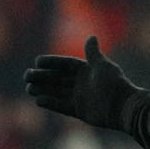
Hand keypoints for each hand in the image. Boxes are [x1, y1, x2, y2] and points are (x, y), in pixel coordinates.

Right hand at [24, 35, 141, 129]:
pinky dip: (51, 103)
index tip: (37, 61)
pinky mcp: (80, 111)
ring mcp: (80, 97)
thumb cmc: (113, 83)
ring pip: (57, 92)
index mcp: (87, 70)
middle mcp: (82, 83)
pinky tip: (38, 100)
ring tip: (28, 88)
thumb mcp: (102, 66)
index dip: (52, 63)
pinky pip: (62, 106)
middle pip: (58, 79)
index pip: (65, 65)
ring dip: (43, 89)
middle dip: (43, 77)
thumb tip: (91, 37)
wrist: (122, 106)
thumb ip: (93, 53)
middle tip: (27, 75)